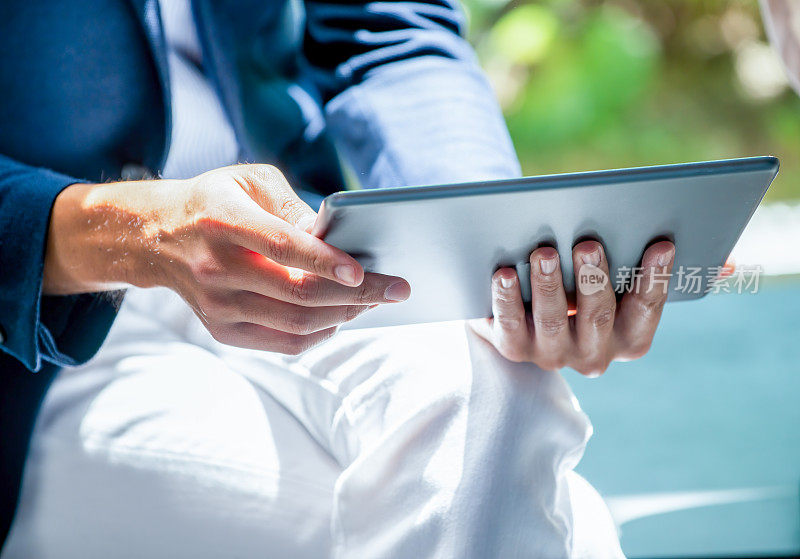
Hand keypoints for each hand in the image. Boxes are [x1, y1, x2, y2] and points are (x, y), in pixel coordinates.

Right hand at [44, 164, 409, 353]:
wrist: (157, 237)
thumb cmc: (216, 200)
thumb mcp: (250, 181)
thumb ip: (292, 207)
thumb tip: (335, 238)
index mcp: (220, 219)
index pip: (280, 246)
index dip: (325, 262)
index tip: (364, 272)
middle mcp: (214, 268)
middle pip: (297, 294)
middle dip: (358, 296)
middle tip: (397, 289)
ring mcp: (216, 306)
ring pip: (296, 324)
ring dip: (345, 315)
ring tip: (375, 300)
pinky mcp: (222, 330)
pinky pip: (285, 343)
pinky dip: (322, 333)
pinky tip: (341, 315)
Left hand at [470, 240, 674, 375]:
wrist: (523, 317)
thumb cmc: (577, 286)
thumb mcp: (602, 280)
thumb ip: (622, 263)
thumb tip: (635, 227)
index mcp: (628, 337)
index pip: (646, 309)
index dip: (655, 278)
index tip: (661, 245)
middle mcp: (593, 353)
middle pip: (598, 317)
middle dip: (593, 279)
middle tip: (588, 245)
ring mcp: (553, 354)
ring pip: (553, 321)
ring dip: (550, 284)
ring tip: (545, 253)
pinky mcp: (515, 348)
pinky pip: (511, 324)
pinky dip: (508, 297)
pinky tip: (504, 274)